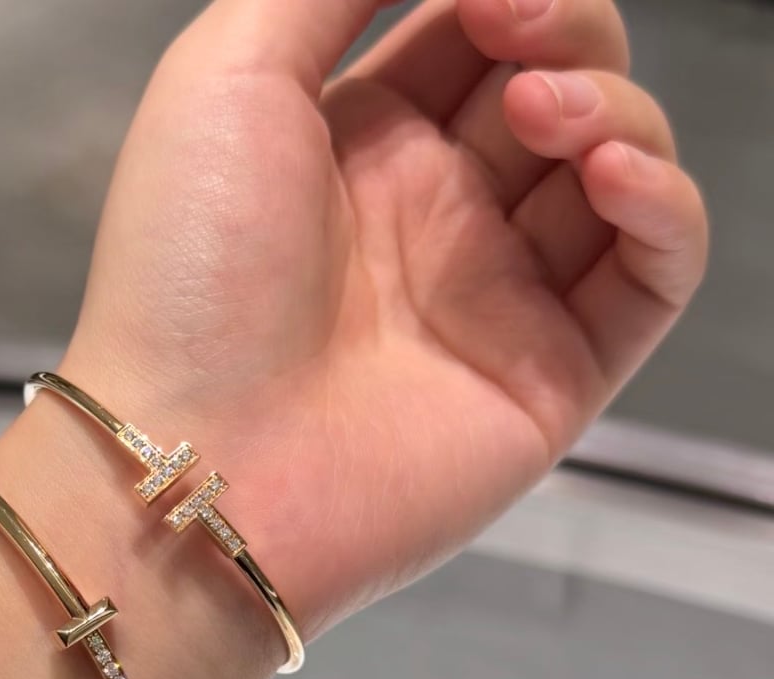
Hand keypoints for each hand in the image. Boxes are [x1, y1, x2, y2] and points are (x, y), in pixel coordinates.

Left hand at [63, 0, 706, 636]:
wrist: (205, 458)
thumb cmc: (191, 270)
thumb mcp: (227, 82)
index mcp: (363, 144)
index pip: (473, 33)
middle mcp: (436, 216)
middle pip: (555, 88)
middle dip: (563, 34)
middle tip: (520, 34)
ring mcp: (500, 296)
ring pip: (614, 172)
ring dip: (613, 111)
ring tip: (548, 115)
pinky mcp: (553, 374)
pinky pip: (652, 277)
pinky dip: (665, 210)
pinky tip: (615, 175)